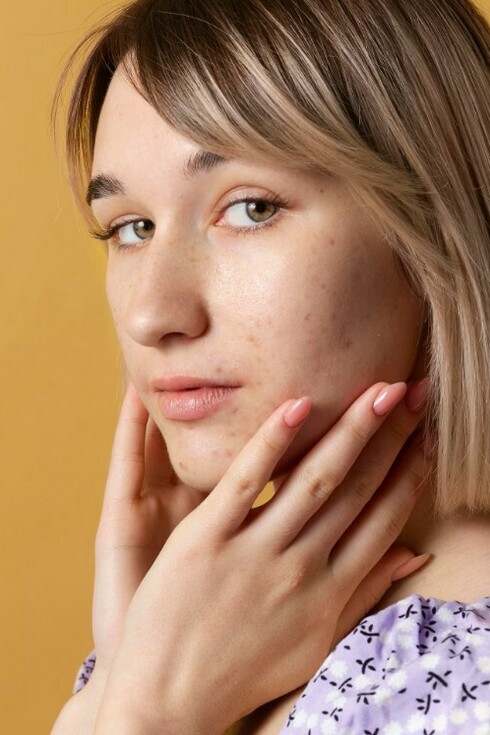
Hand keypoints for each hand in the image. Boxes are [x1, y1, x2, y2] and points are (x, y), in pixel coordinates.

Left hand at [95, 380, 428, 734]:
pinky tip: (298, 406)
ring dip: (351, 431)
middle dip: (390, 437)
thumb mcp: (314, 643)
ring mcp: (254, 552)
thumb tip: (413, 559)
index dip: (410, 473)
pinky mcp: (205, 540)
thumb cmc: (244, 672)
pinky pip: (245, 483)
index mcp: (330, 589)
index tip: (427, 434)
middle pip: (357, 490)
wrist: (169, 700)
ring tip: (379, 389)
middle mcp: (302, 567)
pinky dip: (273, 443)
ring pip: (314, 480)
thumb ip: (363, 597)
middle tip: (413, 392)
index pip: (383, 518)